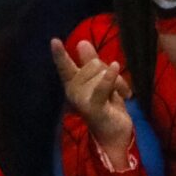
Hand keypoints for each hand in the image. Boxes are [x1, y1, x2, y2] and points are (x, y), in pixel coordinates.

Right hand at [50, 37, 136, 162]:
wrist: (115, 135)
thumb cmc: (107, 106)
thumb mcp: (100, 80)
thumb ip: (90, 62)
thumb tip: (82, 42)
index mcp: (73, 83)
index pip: (65, 66)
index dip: (59, 54)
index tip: (54, 40)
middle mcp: (73, 91)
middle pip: (94, 64)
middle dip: (110, 72)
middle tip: (117, 88)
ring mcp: (82, 100)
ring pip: (102, 73)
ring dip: (119, 82)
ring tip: (121, 95)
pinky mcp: (93, 108)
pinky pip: (102, 87)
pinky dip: (109, 77)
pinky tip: (114, 67)